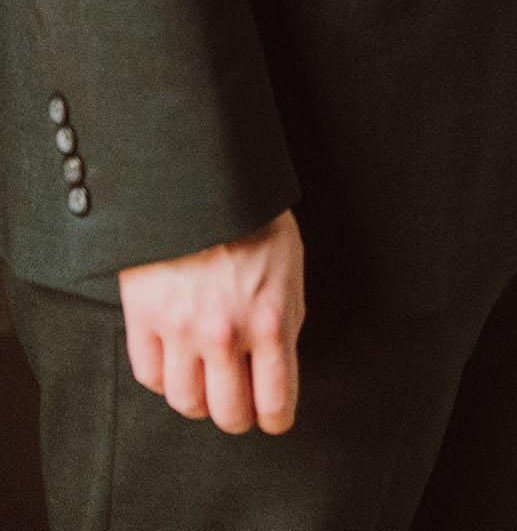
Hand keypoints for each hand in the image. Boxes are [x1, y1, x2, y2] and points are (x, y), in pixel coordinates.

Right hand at [118, 209, 304, 434]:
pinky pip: (151, 376)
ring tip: (206, 381)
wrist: (200, 179)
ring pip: (187, 402)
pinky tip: (177, 360)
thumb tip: (279, 363)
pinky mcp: (144, 318)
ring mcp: (181, 329)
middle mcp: (225, 333)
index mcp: (270, 318)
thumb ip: (285, 318)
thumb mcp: (289, 265)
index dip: (276, 419)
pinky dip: (165, 377)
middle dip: (238, 416)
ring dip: (200, 398)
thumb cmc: (253, 217)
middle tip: (239, 406)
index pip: (275, 400)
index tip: (273, 419)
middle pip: (229, 413)